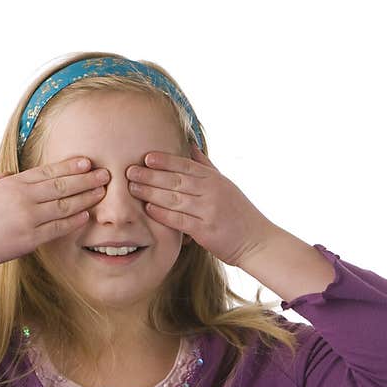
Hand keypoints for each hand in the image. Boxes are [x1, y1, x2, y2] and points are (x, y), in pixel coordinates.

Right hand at [0, 156, 108, 273]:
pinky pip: (57, 229)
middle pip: (61, 185)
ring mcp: (27, 219)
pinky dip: (73, 221)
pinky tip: (86, 215)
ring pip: (64, 206)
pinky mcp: (29, 240)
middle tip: (106, 174)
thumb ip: (5, 180)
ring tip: (102, 193)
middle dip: (86, 179)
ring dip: (85, 198)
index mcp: (13, 183)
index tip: (87, 162)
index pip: (48, 172)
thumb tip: (18, 173)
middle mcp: (22, 198)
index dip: (70, 166)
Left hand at [127, 145, 274, 266]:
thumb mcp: (225, 185)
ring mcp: (209, 211)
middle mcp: (212, 192)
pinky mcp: (206, 231)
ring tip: (133, 188)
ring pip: (175, 198)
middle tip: (129, 171)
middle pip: (176, 180)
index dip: (166, 160)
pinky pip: (180, 220)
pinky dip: (163, 214)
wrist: (257, 241)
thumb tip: (191, 145)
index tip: (146, 156)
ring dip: (151, 192)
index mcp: (215, 180)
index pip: (186, 165)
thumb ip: (206, 166)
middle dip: (151, 174)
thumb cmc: (239, 213)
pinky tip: (149, 209)